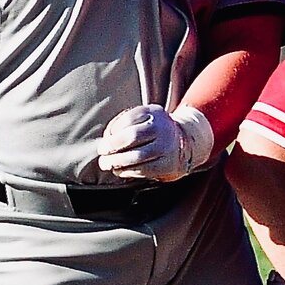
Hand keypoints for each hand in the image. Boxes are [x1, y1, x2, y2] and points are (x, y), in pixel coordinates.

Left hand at [96, 104, 214, 181]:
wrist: (182, 145)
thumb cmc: (152, 132)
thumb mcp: (141, 119)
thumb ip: (123, 125)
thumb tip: (105, 142)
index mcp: (154, 112)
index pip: (129, 119)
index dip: (112, 131)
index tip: (104, 140)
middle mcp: (162, 128)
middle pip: (132, 136)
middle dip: (112, 146)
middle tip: (102, 154)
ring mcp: (166, 147)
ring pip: (137, 156)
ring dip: (117, 162)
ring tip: (107, 164)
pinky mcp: (167, 164)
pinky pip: (143, 170)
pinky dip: (127, 171)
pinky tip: (120, 170)